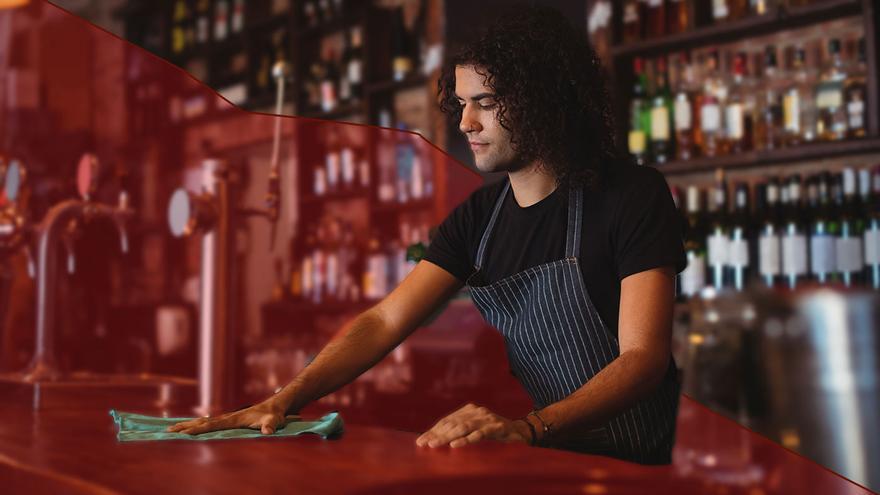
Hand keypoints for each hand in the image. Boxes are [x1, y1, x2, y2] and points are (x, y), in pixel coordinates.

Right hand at [166, 399, 291, 435]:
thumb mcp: (273, 422)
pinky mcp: (227, 421)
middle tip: (167, 430)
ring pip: (202, 421)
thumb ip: (270, 426)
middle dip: (184, 426)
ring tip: (170, 428)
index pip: (211, 425)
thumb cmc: (273, 416)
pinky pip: (207, 424)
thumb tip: (268, 431)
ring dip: (186, 424)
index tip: (183, 433)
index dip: (197, 429)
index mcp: (233, 419)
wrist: (274, 407)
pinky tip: (188, 427)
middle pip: (201, 422)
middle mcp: (226, 417)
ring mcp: (226, 418)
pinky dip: (195, 425)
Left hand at [415, 403, 530, 448]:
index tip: (421, 440)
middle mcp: (476, 411)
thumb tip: (437, 440)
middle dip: (436, 434)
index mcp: (469, 410)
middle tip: (424, 444)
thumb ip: (460, 431)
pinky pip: (479, 434)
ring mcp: (486, 419)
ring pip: (463, 427)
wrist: (520, 432)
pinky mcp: (496, 428)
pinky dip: (466, 440)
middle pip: (452, 423)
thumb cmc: (494, 433)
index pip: (447, 420)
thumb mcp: (476, 429)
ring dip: (447, 437)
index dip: (433, 430)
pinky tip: (455, 445)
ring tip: (434, 445)